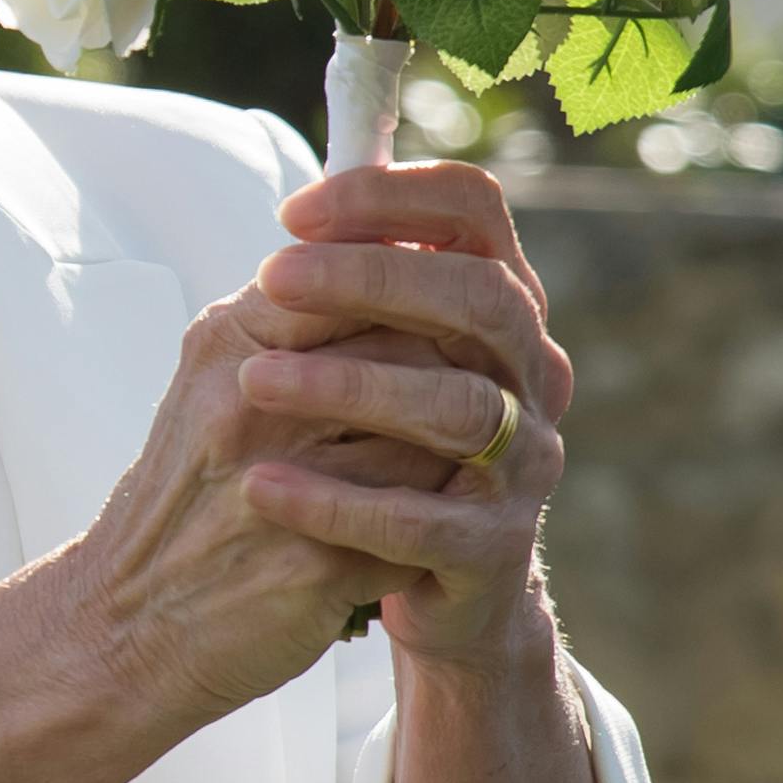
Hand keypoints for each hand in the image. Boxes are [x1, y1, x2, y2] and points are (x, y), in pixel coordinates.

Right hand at [48, 283, 478, 740]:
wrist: (122, 624)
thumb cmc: (186, 497)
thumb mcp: (212, 386)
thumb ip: (286, 327)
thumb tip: (389, 266)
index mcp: (227, 344)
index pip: (356, 286)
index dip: (419, 303)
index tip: (451, 324)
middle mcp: (249, 403)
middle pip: (408, 353)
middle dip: (457, 373)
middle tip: (485, 388)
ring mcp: (281, 481)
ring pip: (430, 440)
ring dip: (461, 450)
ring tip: (468, 456)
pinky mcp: (314, 562)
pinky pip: (416, 522)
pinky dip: (437, 519)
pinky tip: (437, 520)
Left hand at [229, 162, 572, 681]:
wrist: (434, 586)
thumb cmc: (386, 447)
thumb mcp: (371, 356)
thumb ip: (350, 295)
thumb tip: (297, 220)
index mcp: (499, 307)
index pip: (474, 210)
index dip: (391, 195)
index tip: (293, 212)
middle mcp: (531, 374)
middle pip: (480, 298)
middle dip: (373, 278)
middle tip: (270, 278)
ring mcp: (527, 463)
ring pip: (461, 408)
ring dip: (350, 386)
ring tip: (251, 382)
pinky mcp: (494, 549)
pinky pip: (422, 521)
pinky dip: (338, 503)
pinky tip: (263, 487)